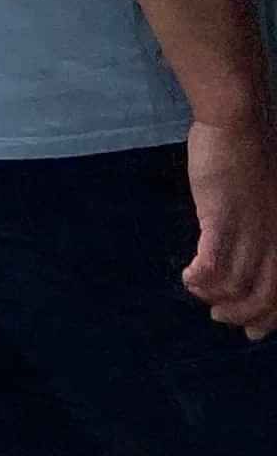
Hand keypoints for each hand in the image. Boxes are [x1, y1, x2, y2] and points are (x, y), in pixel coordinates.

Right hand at [183, 116, 276, 336]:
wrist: (239, 124)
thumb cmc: (255, 155)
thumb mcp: (271, 200)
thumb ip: (267, 229)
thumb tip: (254, 253)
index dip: (267, 319)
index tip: (250, 332)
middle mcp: (275, 242)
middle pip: (262, 298)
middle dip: (239, 315)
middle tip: (218, 315)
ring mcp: (250, 233)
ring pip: (234, 287)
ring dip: (212, 295)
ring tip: (195, 287)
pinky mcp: (222, 220)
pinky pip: (212, 265)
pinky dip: (199, 278)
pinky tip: (187, 276)